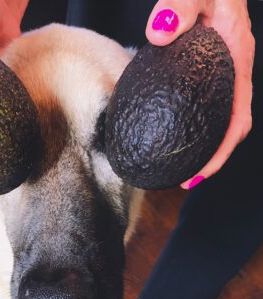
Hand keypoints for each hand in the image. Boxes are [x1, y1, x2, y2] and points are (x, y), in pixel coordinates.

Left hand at [145, 0, 254, 188]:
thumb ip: (179, 7)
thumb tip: (161, 34)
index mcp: (237, 63)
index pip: (237, 118)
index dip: (222, 151)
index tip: (200, 175)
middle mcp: (231, 73)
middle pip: (227, 128)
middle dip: (210, 158)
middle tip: (184, 181)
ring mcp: (217, 74)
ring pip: (214, 118)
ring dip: (200, 145)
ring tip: (174, 165)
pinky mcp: (202, 71)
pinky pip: (199, 103)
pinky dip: (188, 122)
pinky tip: (164, 129)